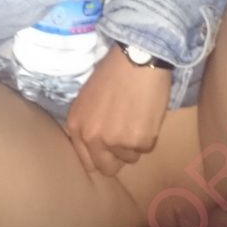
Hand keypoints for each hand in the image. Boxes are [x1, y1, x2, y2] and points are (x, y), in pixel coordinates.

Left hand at [65, 43, 171, 175]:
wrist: (138, 58)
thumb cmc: (114, 72)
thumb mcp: (87, 98)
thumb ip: (88, 123)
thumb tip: (95, 144)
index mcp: (76, 126)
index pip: (87, 161)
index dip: (100, 156)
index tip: (110, 150)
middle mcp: (93, 137)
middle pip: (107, 168)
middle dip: (118, 158)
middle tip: (127, 138)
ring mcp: (116, 141)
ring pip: (130, 158)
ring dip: (135, 143)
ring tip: (137, 117)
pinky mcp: (139, 140)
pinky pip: (147, 148)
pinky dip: (150, 135)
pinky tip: (147, 113)